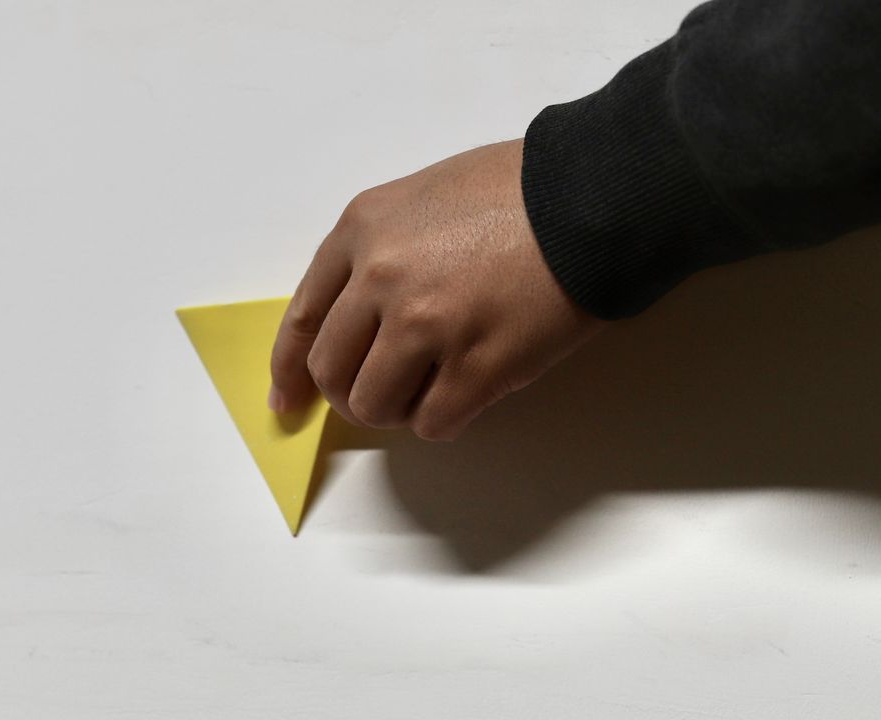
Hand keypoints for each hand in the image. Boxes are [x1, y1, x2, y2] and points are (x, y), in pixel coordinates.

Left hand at [268, 139, 606, 440]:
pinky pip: (431, 423)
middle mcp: (381, 280)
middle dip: (349, 393)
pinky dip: (440, 421)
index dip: (290, 369)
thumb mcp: (423, 195)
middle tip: (382, 393)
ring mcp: (426, 326)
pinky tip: (464, 398)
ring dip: (395, 409)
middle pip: (332, 371)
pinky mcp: (477, 367)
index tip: (289, 401)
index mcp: (361, 232)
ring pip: (373, 406)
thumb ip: (380, 250)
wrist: (591, 196)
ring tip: (430, 390)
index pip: (303, 318)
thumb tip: (361, 316)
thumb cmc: (516, 188)